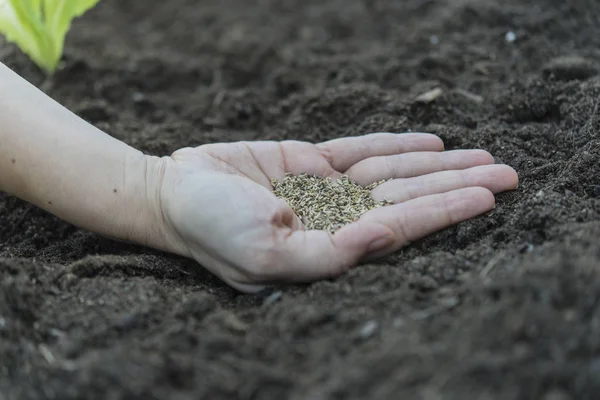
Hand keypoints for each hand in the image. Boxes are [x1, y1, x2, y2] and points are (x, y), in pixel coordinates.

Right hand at [157, 133, 517, 291]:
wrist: (173, 193)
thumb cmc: (213, 229)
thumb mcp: (266, 254)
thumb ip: (327, 255)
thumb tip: (385, 237)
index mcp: (330, 248)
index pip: (400, 227)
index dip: (444, 211)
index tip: (488, 197)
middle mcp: (335, 219)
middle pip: (409, 198)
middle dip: (458, 187)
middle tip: (509, 173)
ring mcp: (325, 190)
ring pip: (393, 174)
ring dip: (438, 166)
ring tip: (481, 156)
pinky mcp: (309, 162)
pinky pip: (360, 152)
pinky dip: (394, 146)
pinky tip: (430, 144)